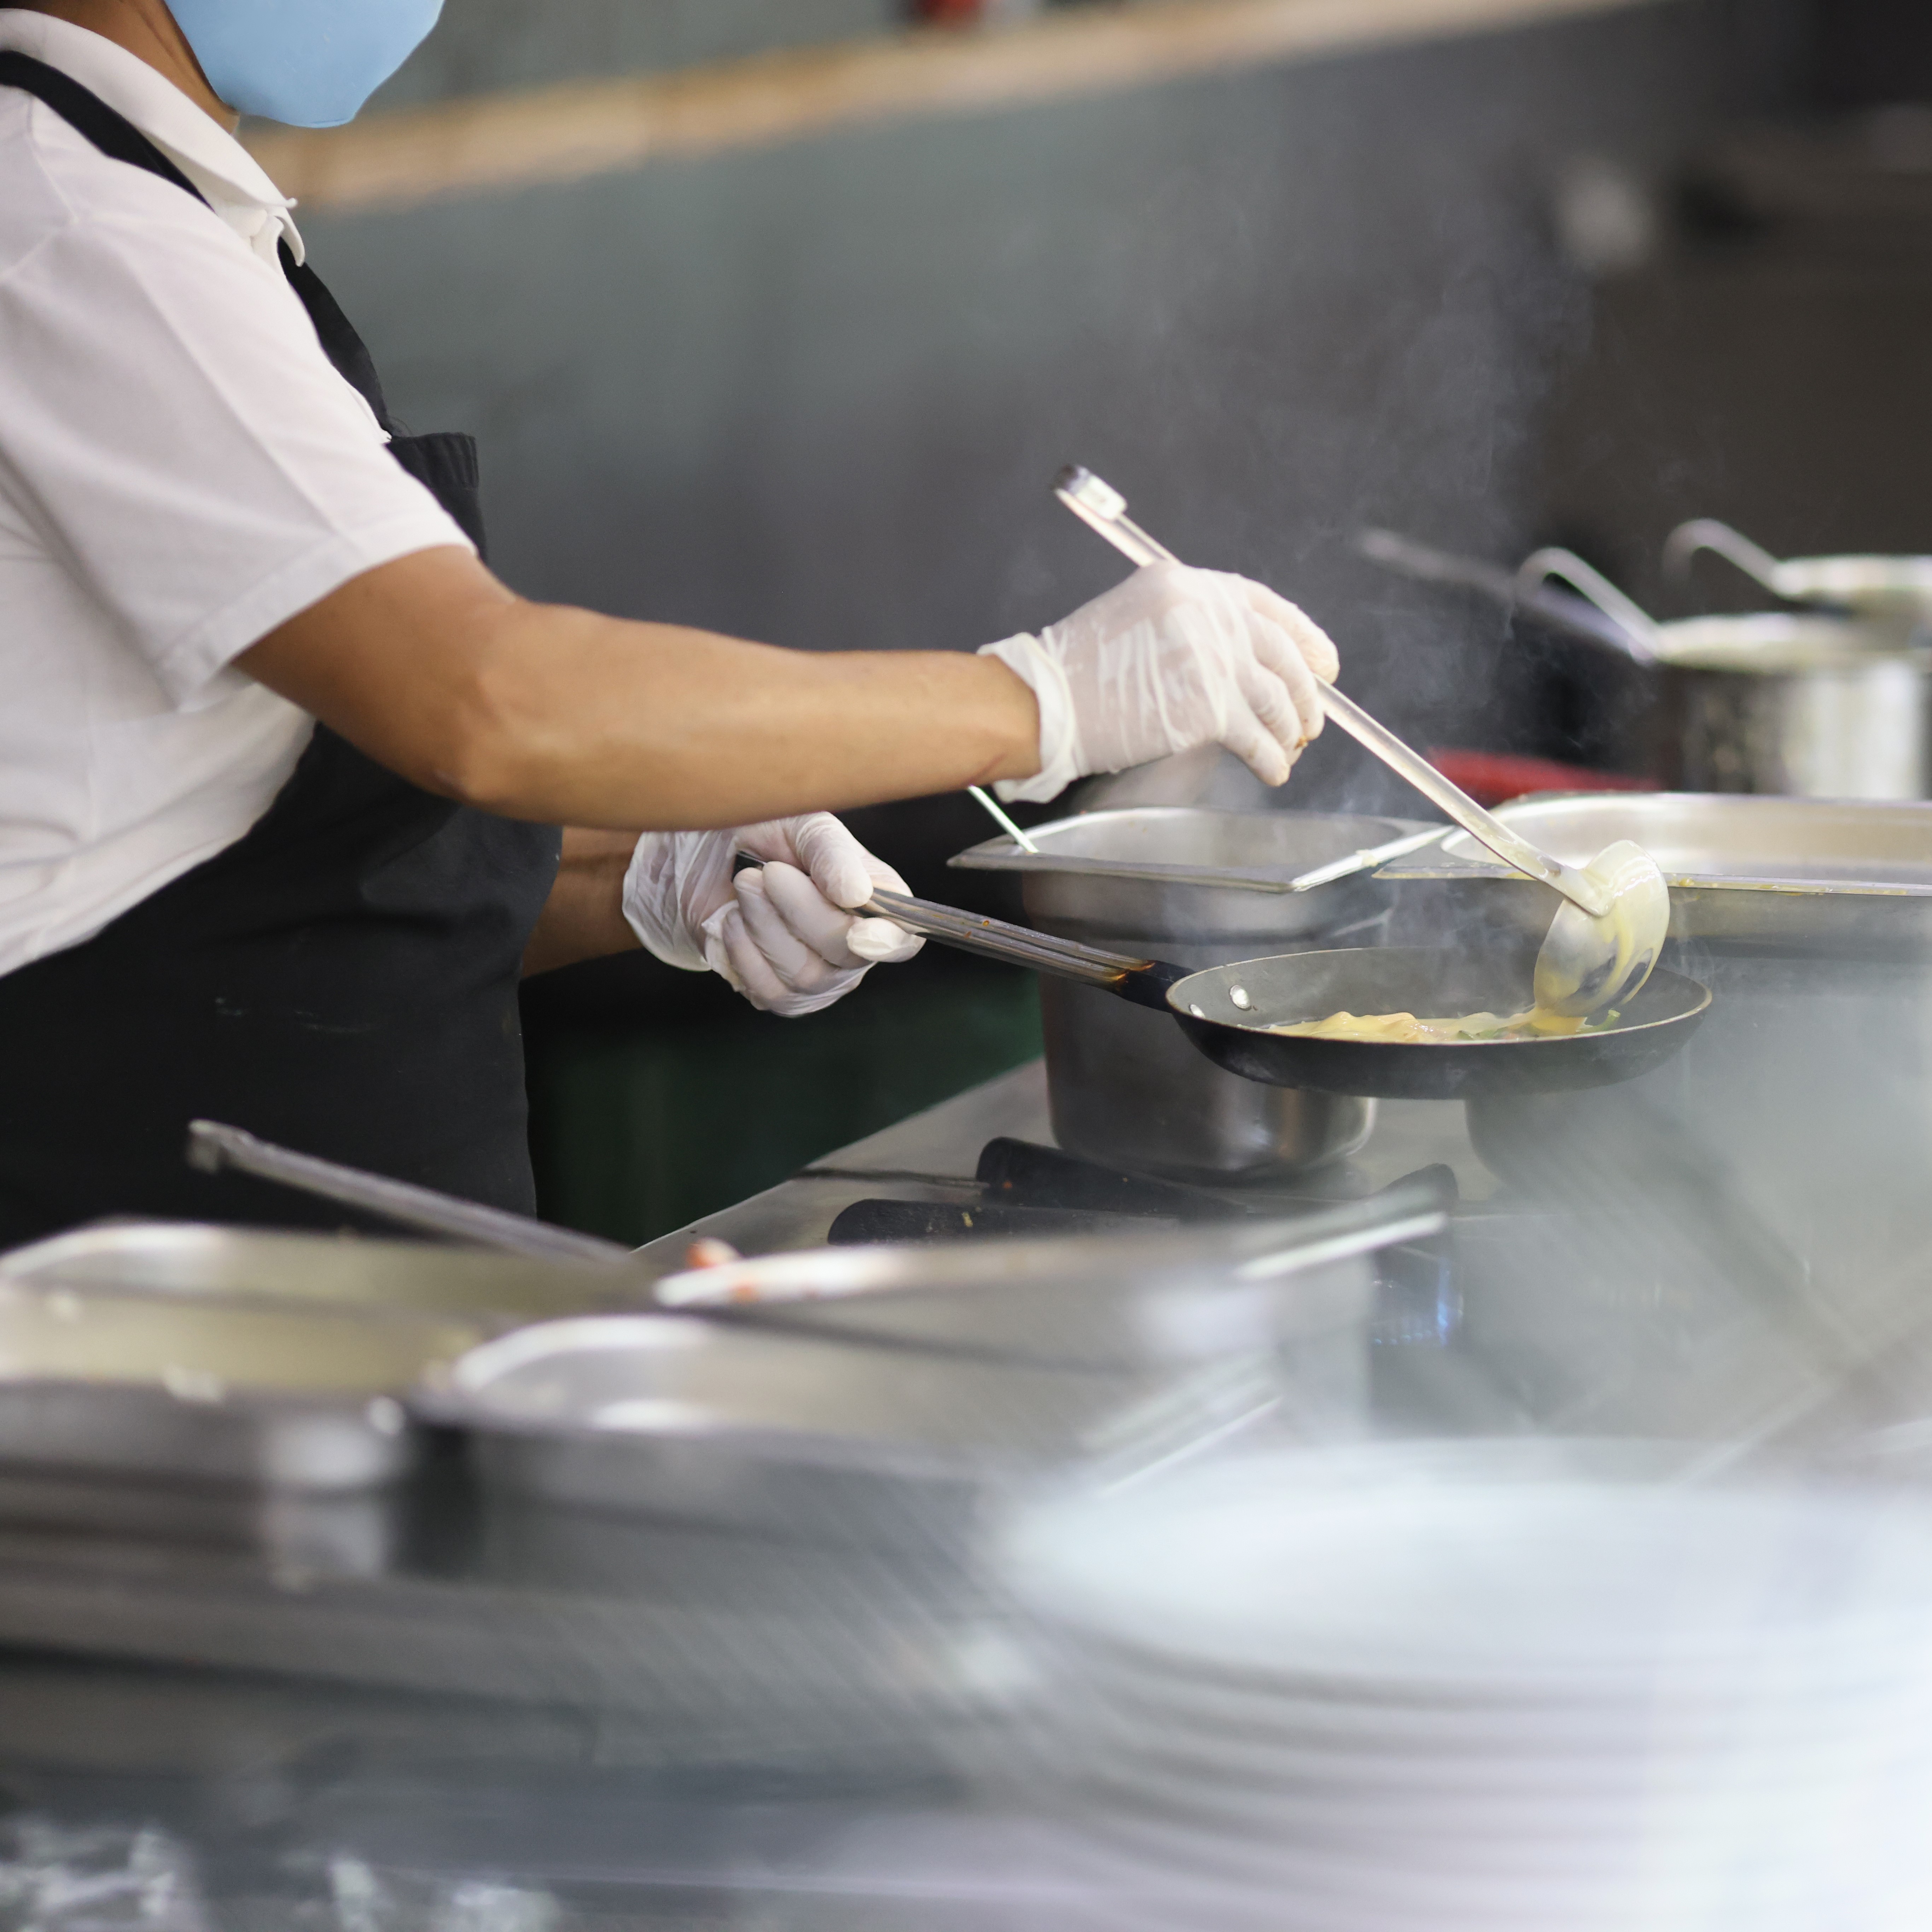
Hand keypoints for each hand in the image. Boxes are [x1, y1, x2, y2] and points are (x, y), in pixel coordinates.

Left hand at [621, 814, 921, 1015]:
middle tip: (766, 872)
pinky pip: (769, 992)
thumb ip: (832, 853)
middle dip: (800, 910)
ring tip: (745, 885)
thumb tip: (857, 894)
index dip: (889, 941)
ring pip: (804, 974)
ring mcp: (822, 978)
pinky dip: (744, 952)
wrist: (701, 861)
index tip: (858, 930)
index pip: (904, 938)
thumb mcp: (799, 824)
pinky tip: (733, 922)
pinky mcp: (783, 997)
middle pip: (847, 953)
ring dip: (765, 925)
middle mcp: (857, 946)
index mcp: (878, 901)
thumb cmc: (761, 835)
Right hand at [979, 562, 1338, 802]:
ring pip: (1275, 696)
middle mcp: (1203, 613)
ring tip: (1291, 748)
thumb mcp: (1137, 619)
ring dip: (1290, 728)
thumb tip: (1247, 664)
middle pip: (1280, 652)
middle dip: (1306, 691)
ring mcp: (1209, 658)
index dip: (1303, 636)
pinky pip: (1257, 736)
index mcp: (1185, 585)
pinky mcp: (1207, 706)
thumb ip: (1191, 628)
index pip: (1264, 605)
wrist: (1044, 702)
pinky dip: (1271, 757)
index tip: (1323, 662)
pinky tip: (1273, 770)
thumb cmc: (1080, 673)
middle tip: (1313, 718)